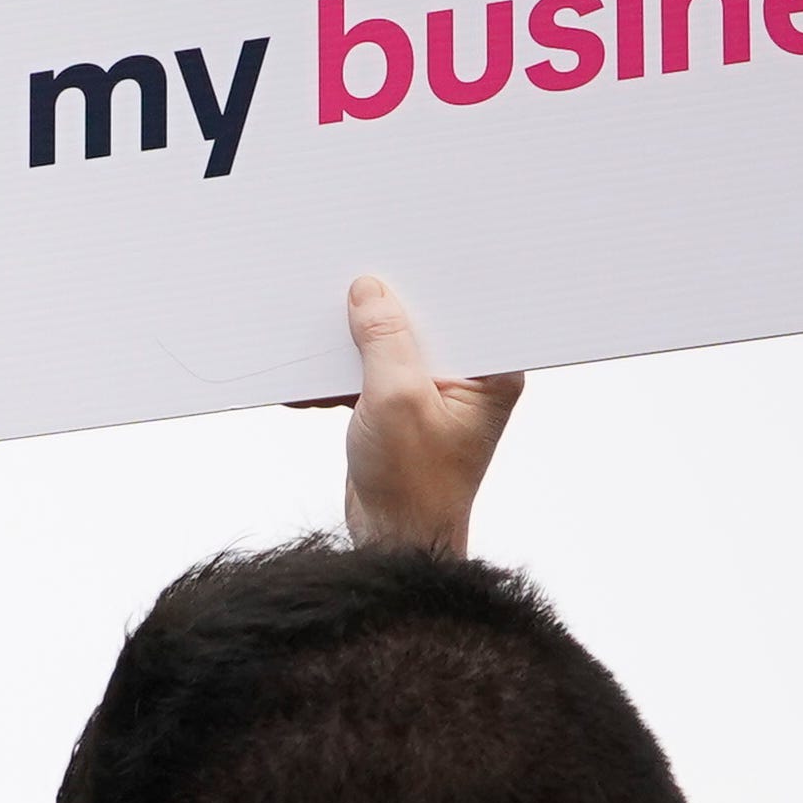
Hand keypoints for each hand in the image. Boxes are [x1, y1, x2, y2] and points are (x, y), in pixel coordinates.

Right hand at [287, 270, 518, 552]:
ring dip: (351, 348)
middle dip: (381, 311)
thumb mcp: (395, 402)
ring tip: (319, 343)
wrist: (393, 543)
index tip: (396, 259)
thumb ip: (385, 342)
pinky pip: (369, 376)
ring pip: (390, 348)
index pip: (464, 306)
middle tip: (346, 288)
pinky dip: (339, 379)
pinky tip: (311, 384)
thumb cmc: (413, 487)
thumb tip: (370, 291)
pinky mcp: (401, 408)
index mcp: (491, 370)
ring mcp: (433, 393)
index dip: (430, 280)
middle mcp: (468, 377)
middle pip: (423, 322)